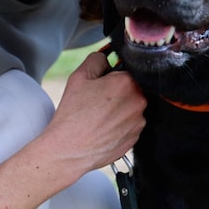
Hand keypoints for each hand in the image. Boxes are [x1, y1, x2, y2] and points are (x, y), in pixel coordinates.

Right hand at [47, 51, 146, 172]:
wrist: (69, 150)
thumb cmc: (72, 115)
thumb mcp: (79, 77)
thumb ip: (97, 59)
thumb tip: (107, 58)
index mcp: (126, 82)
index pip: (125, 72)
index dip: (111, 78)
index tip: (100, 87)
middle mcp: (138, 101)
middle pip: (131, 90)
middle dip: (117, 94)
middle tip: (97, 103)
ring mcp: (139, 122)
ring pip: (131, 108)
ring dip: (119, 110)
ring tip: (99, 118)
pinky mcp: (136, 138)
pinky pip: (130, 125)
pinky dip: (120, 126)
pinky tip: (104, 129)